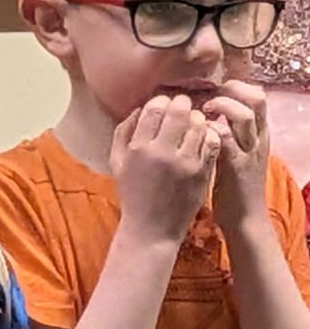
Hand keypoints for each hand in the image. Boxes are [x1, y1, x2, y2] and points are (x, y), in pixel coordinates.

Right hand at [111, 94, 218, 247]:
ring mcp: (185, 162)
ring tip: (195, 121)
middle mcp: (162, 152)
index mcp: (138, 148)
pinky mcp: (203, 171)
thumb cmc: (133, 194)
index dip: (161, 101)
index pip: (154, 109)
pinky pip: (211, 142)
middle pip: (179, 112)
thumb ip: (123, 133)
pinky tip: (204, 136)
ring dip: (198, 119)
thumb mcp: (118, 163)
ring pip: (199, 124)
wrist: (152, 228)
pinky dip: (209, 134)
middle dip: (183, 104)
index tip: (165, 103)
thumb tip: (139, 109)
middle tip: (185, 106)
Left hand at [207, 80, 271, 233]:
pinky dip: (210, 129)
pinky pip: (224, 138)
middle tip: (209, 95)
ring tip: (203, 111)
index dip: (238, 86)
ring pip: (244, 115)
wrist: (244, 217)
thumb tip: (208, 114)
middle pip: (257, 100)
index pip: (258, 97)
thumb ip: (228, 133)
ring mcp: (249, 151)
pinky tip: (197, 131)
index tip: (216, 88)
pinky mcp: (236, 165)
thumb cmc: (233, 185)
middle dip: (233, 90)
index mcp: (259, 134)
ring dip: (221, 106)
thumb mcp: (235, 153)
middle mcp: (258, 138)